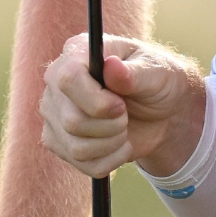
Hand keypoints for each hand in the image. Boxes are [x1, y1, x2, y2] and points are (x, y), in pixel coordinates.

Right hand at [37, 35, 203, 179]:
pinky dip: (110, 160)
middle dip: (111, 126)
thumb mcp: (157, 73)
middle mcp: (57, 82)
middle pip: (71, 120)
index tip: (121, 106)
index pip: (68, 79)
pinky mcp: (59, 141)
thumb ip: (135, 72)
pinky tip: (119, 145)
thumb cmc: (158, 82)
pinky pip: (81, 164)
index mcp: (78, 52)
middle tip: (126, 115)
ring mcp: (54, 113)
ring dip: (112, 144)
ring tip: (124, 129)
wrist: (160, 112)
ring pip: (76, 147)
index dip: (96, 100)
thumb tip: (111, 66)